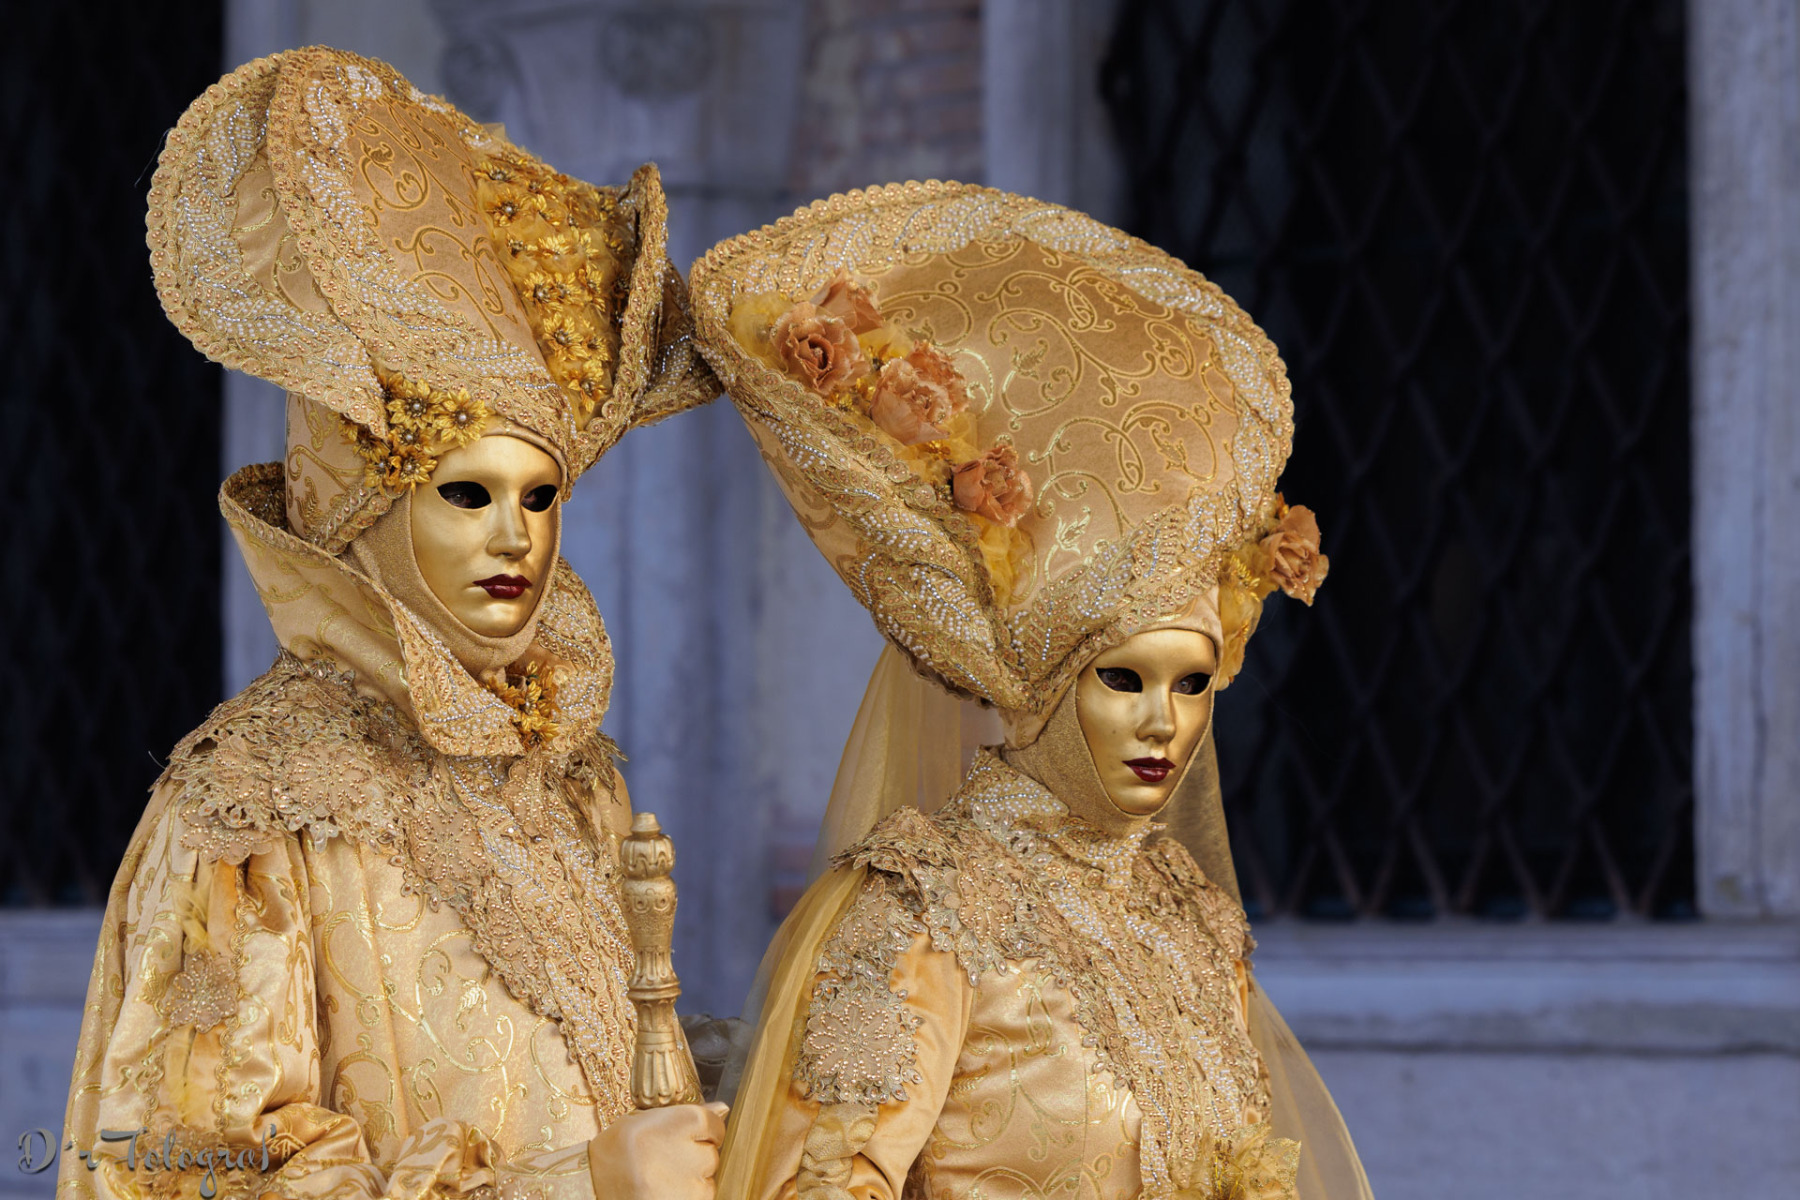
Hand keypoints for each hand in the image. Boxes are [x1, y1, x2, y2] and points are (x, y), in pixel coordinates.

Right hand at [589, 1102, 727, 1199]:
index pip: (715, 1125)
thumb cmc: (616, 1153)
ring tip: (660, 1179)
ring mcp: (688, 1187)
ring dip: (691, 1181)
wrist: (591, 1188)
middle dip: (694, 1157)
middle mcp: (687, 1153)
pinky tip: (661, 1193)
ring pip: (707, 1181)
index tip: (688, 1137)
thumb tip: (722, 1109)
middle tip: (664, 1161)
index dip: (703, 1132)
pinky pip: (699, 1198)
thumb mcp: (643, 1120)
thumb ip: (684, 1114)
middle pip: (711, 1154)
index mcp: (678, 1123)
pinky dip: (685, 1196)